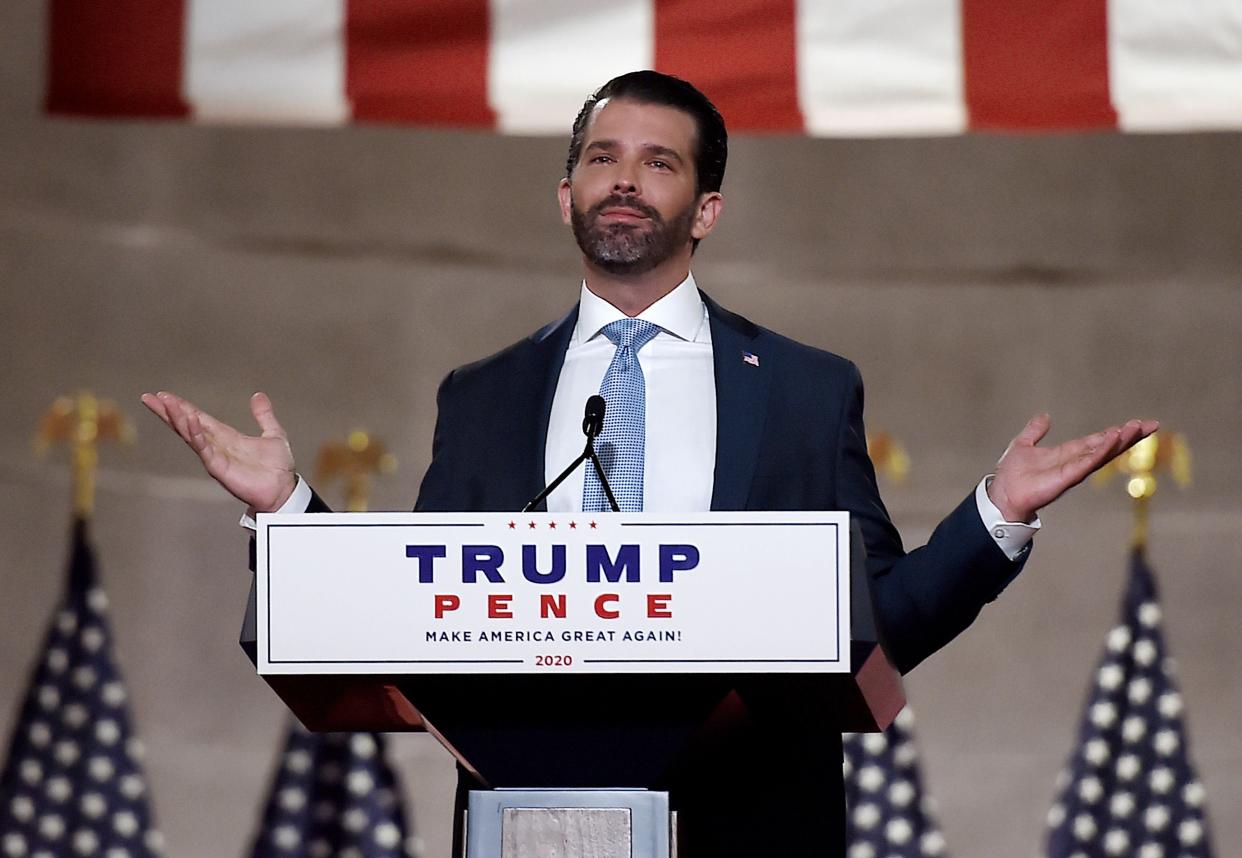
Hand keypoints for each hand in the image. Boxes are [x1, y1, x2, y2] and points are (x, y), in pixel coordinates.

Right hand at [141, 391, 296, 512]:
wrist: (284, 489)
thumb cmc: (277, 467)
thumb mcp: (273, 433)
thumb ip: (264, 415)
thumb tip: (258, 395)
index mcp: (226, 436)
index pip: (198, 418)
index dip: (182, 407)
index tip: (163, 395)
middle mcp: (216, 446)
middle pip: (186, 425)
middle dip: (169, 412)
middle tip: (149, 398)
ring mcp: (215, 457)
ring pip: (191, 435)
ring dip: (178, 419)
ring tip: (165, 404)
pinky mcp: (219, 468)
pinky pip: (204, 449)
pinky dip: (197, 435)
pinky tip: (189, 422)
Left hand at [987, 413, 1158, 522]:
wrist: (1002, 494)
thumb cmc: (1012, 475)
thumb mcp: (1023, 445)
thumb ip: (1035, 431)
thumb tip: (1044, 416)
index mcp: (1068, 453)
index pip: (1098, 440)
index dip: (1116, 432)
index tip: (1136, 423)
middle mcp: (1075, 462)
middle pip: (1108, 447)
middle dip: (1129, 436)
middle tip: (1151, 424)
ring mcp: (1074, 470)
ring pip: (1103, 454)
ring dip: (1120, 441)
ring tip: (1137, 427)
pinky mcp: (1068, 477)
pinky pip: (1088, 462)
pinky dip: (1101, 451)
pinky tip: (1113, 439)